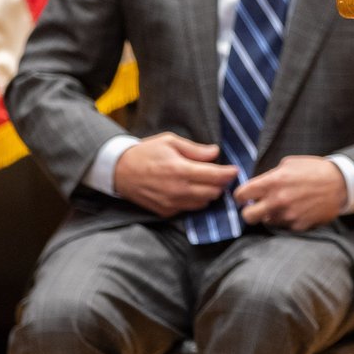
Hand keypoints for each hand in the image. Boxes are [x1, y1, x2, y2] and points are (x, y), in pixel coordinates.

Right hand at [114, 133, 236, 216]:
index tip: (235, 170)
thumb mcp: (169, 142)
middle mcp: (178, 190)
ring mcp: (171, 204)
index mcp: (180, 170)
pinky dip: (194, 201)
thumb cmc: (145, 153)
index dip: (229, 174)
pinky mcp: (166, 212)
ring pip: (203, 203)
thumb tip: (216, 153)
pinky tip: (189, 190)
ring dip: (209, 194)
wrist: (118, 171)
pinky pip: (189, 209)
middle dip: (220, 184)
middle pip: (213, 193)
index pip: (215, 176)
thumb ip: (195, 150)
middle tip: (219, 175)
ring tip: (204, 182)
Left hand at [233, 157, 345, 230]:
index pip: (241, 195)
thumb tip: (258, 184)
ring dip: (270, 215)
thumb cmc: (315, 170)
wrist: (341, 184)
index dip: (240, 196)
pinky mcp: (298, 226)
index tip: (244, 197)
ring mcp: (288, 215)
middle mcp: (277, 200)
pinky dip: (287, 220)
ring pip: (266, 222)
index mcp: (272, 182)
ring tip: (283, 206)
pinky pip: (284, 226)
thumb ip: (271, 175)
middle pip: (248, 216)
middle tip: (256, 207)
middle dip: (249, 211)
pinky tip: (297, 210)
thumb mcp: (290, 163)